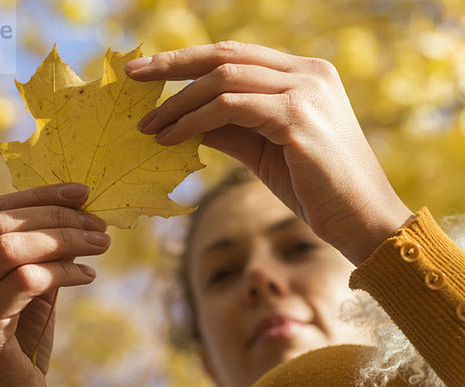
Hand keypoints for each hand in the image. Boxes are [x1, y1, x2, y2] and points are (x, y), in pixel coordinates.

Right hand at [0, 183, 109, 386]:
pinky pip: (26, 279)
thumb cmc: (21, 344)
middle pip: (1, 223)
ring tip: (100, 245)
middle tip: (99, 225)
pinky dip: (63, 271)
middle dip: (57, 217)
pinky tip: (88, 275)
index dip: (40, 196)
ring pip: (11, 247)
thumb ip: (41, 252)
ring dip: (65, 240)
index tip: (82, 193)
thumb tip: (76, 212)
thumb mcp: (30, 288)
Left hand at [124, 41, 412, 264]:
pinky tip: (169, 137)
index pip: (235, 56)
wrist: (362, 221)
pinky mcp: (298, 117)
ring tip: (147, 125)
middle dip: (172, 65)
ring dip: (177, 102)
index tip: (150, 71)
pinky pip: (230, 108)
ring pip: (222, 80)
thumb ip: (228, 128)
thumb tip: (183, 119)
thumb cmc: (315, 189)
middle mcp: (307, 73)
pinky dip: (193, 120)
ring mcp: (305, 91)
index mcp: (304, 74)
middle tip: (133, 76)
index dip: (189, 60)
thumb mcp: (263, 151)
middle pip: (224, 56)